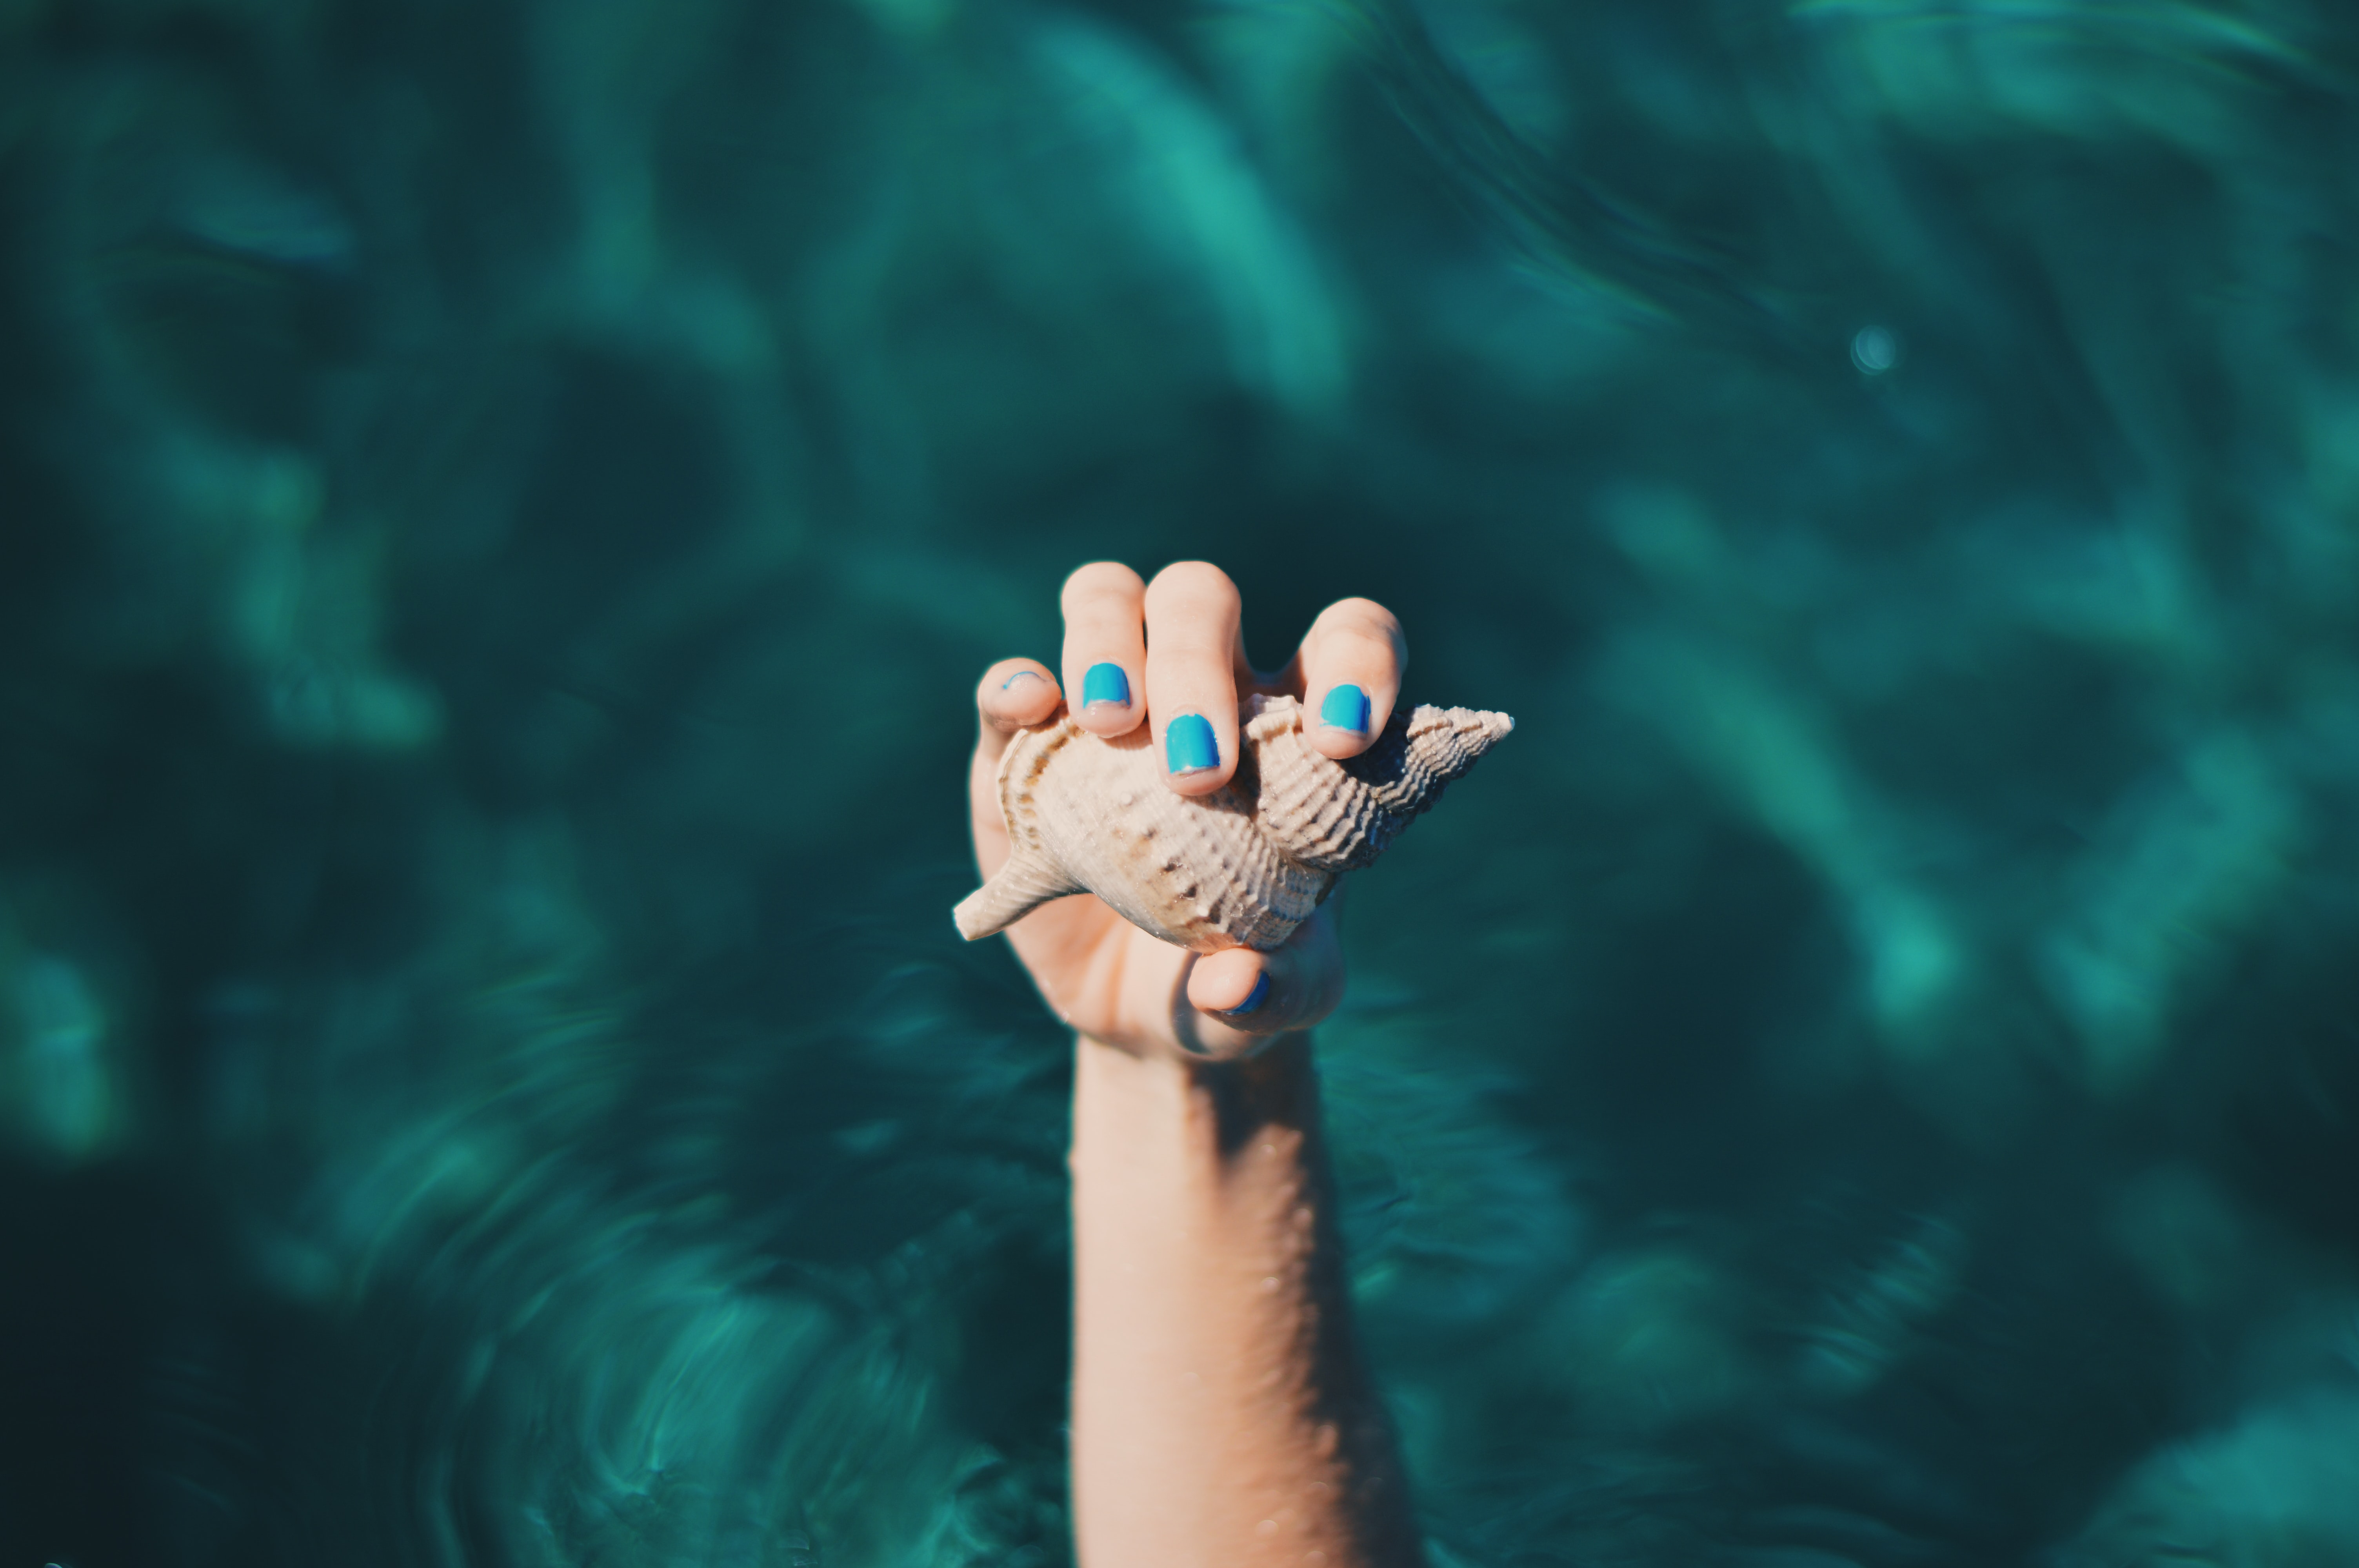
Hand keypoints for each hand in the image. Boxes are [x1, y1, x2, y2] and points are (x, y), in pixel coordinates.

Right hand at [969, 562, 1408, 1060]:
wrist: (1150, 1019)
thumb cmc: (1245, 981)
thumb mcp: (1285, 998)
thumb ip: (1281, 988)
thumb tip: (1231, 983)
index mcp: (1295, 731)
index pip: (1345, 638)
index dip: (1355, 662)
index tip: (1341, 738)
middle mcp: (1206, 691)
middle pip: (1203, 598)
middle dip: (1196, 665)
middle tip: (1195, 772)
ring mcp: (1109, 708)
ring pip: (1109, 599)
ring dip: (1107, 642)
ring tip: (1111, 725)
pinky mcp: (1024, 752)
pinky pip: (1011, 686)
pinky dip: (1015, 686)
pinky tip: (1032, 712)